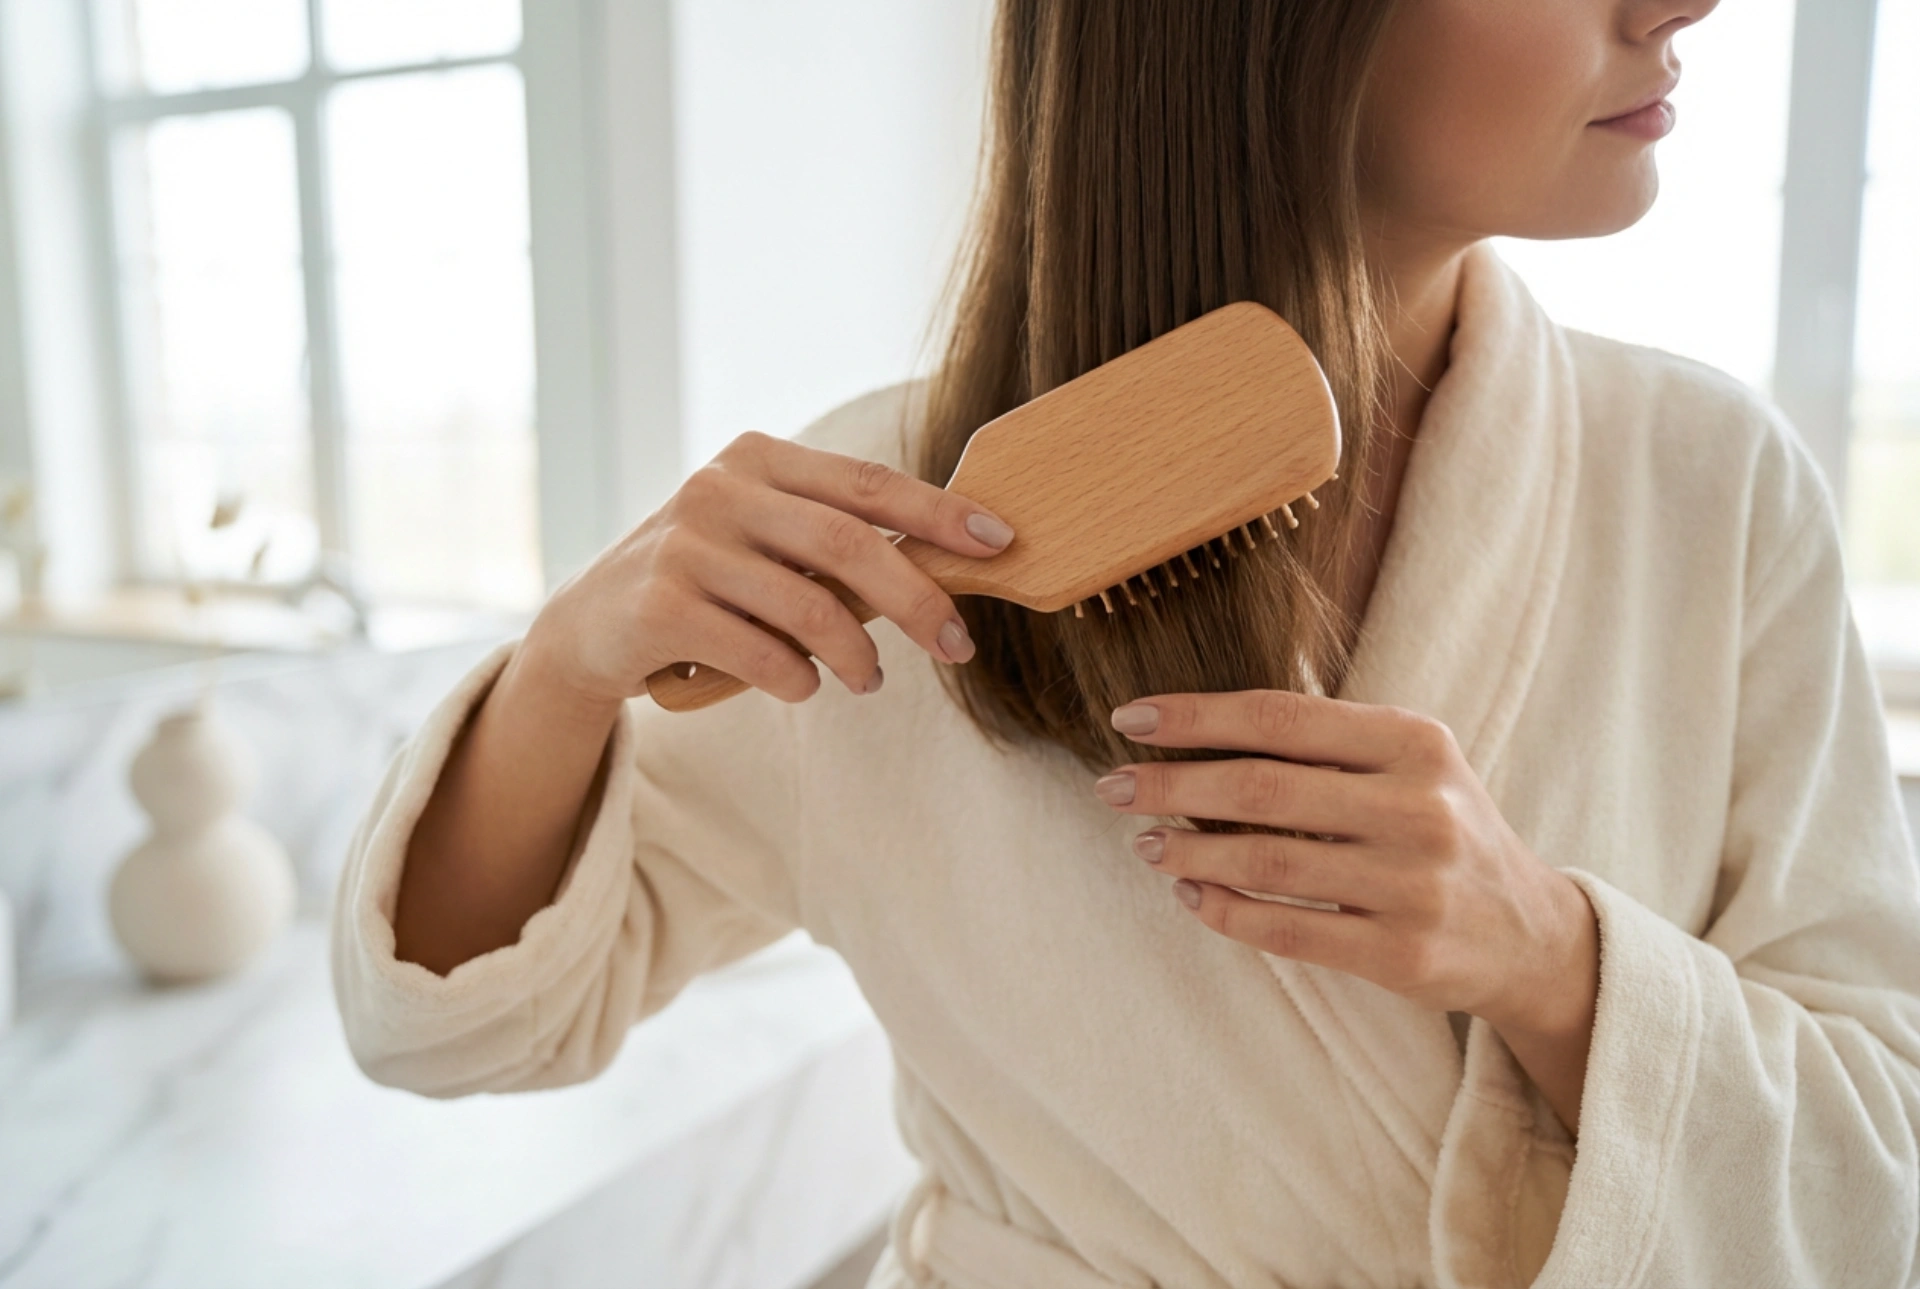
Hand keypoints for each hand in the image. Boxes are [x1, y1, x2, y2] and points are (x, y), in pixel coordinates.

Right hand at [525, 432, 1013, 706]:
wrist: (591, 626)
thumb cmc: (705, 582)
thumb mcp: (763, 540)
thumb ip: (833, 541)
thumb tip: (945, 565)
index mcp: (758, 459)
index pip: (867, 482)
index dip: (938, 513)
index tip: (998, 541)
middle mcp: (720, 490)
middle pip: (849, 545)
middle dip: (918, 600)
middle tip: (958, 645)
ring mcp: (687, 546)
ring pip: (809, 608)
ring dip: (858, 656)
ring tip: (869, 680)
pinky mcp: (661, 606)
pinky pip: (762, 654)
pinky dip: (798, 680)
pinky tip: (803, 686)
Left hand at [1093, 689, 1598, 1123]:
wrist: (1527, 933)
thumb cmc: (1439, 831)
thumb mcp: (1408, 766)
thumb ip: (1324, 744)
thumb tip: (1192, 733)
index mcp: (1415, 742)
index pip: (1281, 716)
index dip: (1196, 715)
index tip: (1131, 718)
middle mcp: (1421, 807)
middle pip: (1262, 787)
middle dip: (1171, 784)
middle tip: (1112, 786)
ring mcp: (1415, 885)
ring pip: (1267, 861)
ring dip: (1187, 850)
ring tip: (1143, 843)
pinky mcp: (1403, 955)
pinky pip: (1288, 930)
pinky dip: (1224, 911)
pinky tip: (1188, 893)